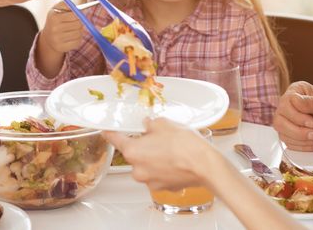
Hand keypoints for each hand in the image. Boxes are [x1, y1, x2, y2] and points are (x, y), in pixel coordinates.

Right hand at [38, 5, 84, 54]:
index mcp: (54, 17)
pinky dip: (78, 39)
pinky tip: (72, 37)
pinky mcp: (61, 48)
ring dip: (79, 31)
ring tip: (73, 30)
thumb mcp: (57, 9)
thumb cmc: (55, 20)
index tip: (76, 15)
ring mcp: (57, 39)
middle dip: (79, 23)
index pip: (74, 15)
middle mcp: (54, 29)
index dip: (78, 14)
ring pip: (79, 34)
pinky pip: (77, 42)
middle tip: (75, 22)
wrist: (48, 37)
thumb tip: (80, 8)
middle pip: (78, 24)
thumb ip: (67, 4)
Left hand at [103, 119, 217, 190]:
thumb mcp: (164, 124)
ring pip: (146, 166)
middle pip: (133, 154)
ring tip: (170, 150)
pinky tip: (175, 160)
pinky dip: (163, 168)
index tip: (106, 131)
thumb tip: (148, 125)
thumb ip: (150, 124)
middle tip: (157, 138)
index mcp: (133, 151)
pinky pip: (158, 175)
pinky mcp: (163, 188)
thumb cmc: (185, 145)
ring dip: (154, 158)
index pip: (114, 139)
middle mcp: (138, 169)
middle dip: (142, 146)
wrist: (205, 165)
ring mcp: (150, 181)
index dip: (110, 133)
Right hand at [273, 81, 312, 150]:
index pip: (285, 104)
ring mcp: (289, 120)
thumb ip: (312, 102)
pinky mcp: (291, 134)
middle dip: (299, 131)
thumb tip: (294, 100)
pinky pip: (289, 144)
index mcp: (297, 91)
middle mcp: (289, 105)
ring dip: (303, 140)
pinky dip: (304, 147)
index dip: (297, 117)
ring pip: (282, 134)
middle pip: (279, 121)